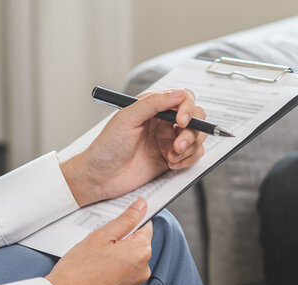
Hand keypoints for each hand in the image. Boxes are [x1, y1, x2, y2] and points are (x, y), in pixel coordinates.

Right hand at [46, 198, 152, 284]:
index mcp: (141, 252)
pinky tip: (96, 268)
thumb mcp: (101, 236)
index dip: (131, 221)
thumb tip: (142, 206)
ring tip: (95, 257)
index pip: (146, 227)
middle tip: (99, 241)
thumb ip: (126, 220)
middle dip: (122, 239)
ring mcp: (135, 284)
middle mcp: (143, 270)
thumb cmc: (78, 268)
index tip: (117, 222)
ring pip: (130, 259)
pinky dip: (114, 268)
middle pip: (138, 244)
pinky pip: (124, 273)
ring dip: (117, 254)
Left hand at [62, 89, 207, 205]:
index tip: (181, 123)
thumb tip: (179, 93)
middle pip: (197, 118)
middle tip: (177, 146)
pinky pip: (194, 155)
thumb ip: (153, 103)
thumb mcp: (126, 119)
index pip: (183, 99)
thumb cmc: (107, 147)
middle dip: (192, 132)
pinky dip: (188, 160)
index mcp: (153, 106)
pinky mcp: (173, 158)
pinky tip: (172, 164)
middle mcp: (164, 121)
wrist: (100, 177)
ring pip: (197, 137)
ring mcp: (169, 140)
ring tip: (172, 157)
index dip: (188, 109)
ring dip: (189, 148)